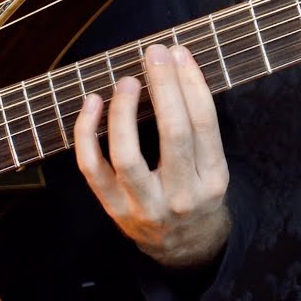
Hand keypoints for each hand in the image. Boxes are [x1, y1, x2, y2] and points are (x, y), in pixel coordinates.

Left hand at [74, 43, 229, 269]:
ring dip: (124, 111)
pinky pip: (93, 169)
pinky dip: (86, 134)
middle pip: (173, 134)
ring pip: (128, 155)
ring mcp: (145, 206)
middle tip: (155, 54)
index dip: (191, 84)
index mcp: (214, 180)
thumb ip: (198, 128)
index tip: (179, 53)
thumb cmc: (196, 194)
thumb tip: (174, 68)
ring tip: (126, 80)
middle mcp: (182, 197)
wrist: (183, 247)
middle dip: (164, 87)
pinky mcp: (115, 210)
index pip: (204, 124)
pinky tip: (92, 103)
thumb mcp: (213, 168)